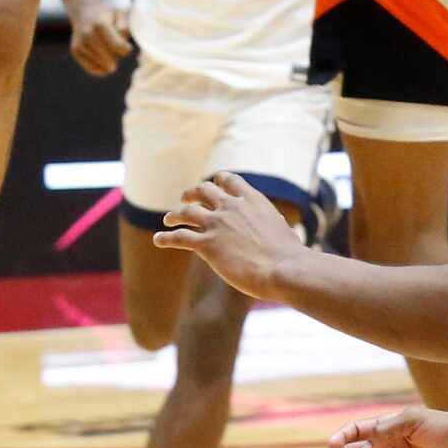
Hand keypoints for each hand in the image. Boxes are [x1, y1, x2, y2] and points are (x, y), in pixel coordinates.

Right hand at [70, 1, 132, 76]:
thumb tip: (124, 48)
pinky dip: (102, 69)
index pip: (117, 47)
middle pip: (110, 59)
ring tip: (109, 51)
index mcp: (100, 25)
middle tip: (117, 49)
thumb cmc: (107, 16)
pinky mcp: (75, 52)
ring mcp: (80, 44)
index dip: (126, 49)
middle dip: (117, 56)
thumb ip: (125, 29)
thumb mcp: (120, 15)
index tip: (127, 46)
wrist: (84, 12)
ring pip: (102, 66)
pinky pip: (93, 69)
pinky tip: (105, 63)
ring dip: (110, 62)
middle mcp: (87, 35)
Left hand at [154, 171, 304, 298]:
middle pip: (204, 190)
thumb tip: (275, 225)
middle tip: (186, 199)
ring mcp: (217, 224)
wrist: (282, 268)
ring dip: (175, 214)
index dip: (218, 181)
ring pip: (187, 212)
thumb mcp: (282, 227)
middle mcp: (231, 206)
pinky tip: (158, 239)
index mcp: (251, 199)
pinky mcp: (207, 245)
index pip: (229, 179)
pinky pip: (180, 237)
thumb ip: (270, 222)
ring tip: (169, 219)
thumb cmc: (289, 254)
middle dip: (193, 193)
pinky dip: (166, 237)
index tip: (213, 185)